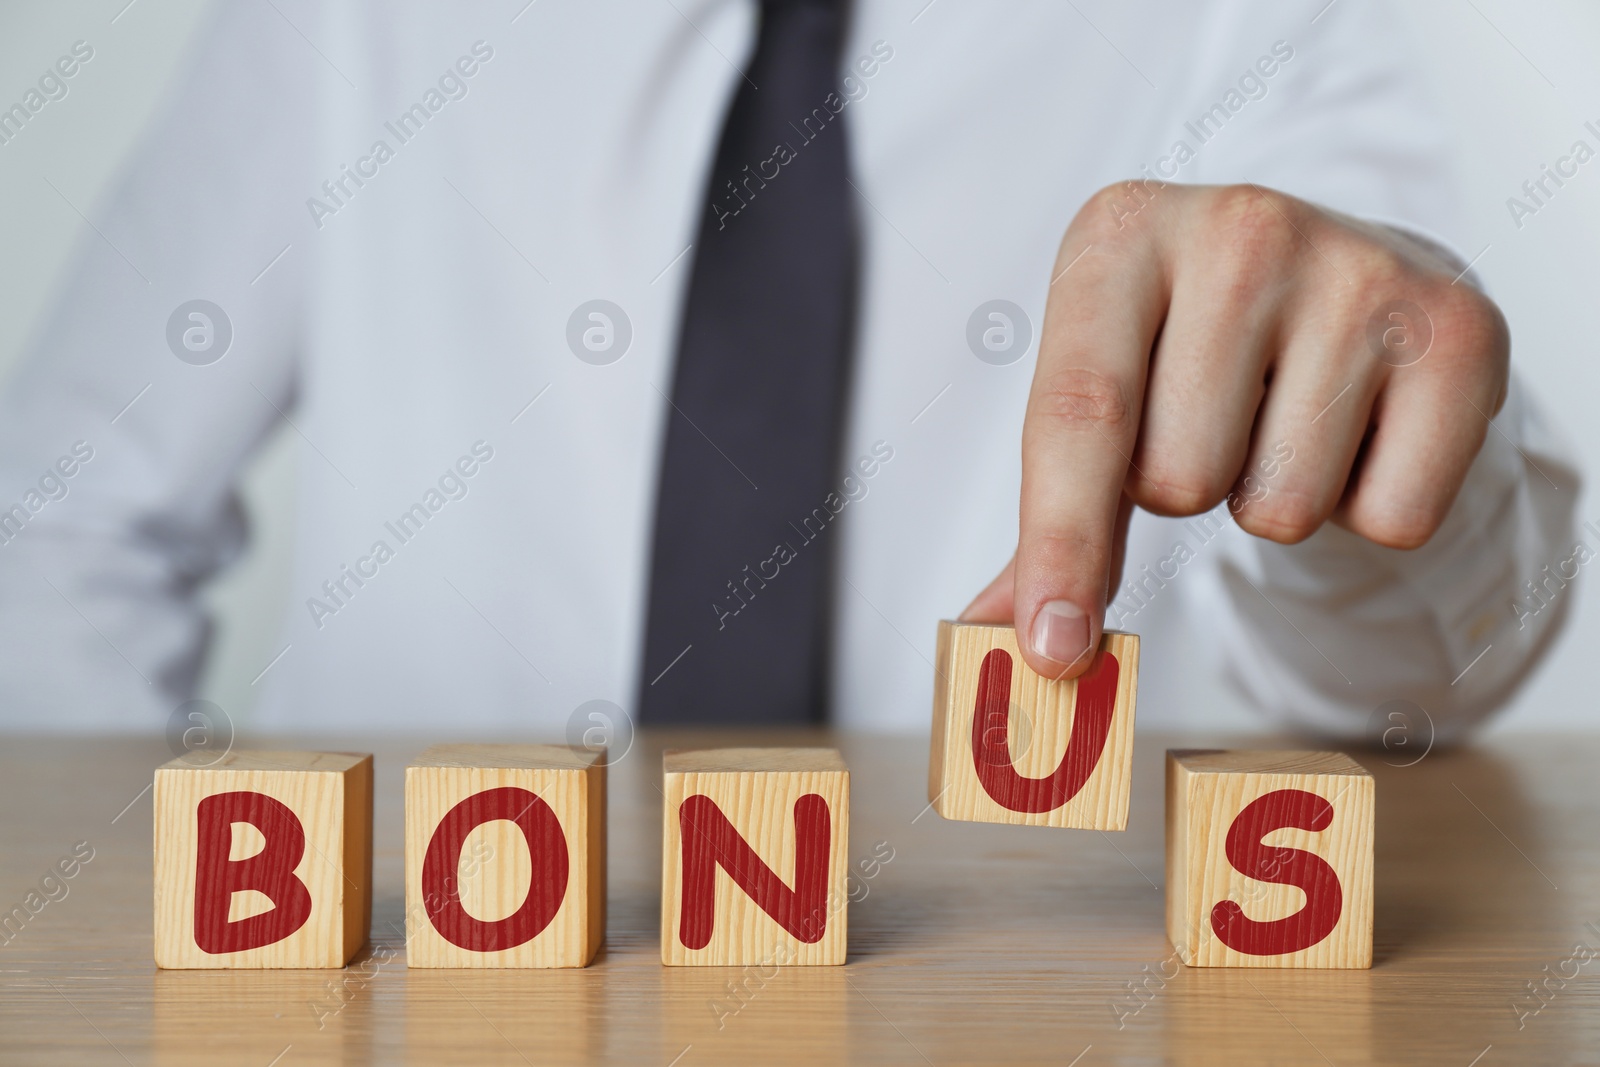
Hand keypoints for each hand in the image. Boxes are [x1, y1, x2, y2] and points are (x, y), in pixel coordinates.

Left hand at [961, 182, 1509, 679]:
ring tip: (1289, 415)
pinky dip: (1369, 506)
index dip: (1061, 544)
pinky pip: (1391, 518)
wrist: (1345, 271)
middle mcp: (1240, 228)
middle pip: (1178, 480)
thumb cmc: (1194, 344)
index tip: (1053, 646)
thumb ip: (1050, 512)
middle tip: (1216, 421)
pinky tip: (1361, 427)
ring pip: (1281, 508)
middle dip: (1188, 489)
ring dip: (1274, 499)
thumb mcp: (1105, 383)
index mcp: (1120, 235)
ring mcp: (1358, 269)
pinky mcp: (1458, 329)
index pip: (1078, 415)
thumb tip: (986, 631)